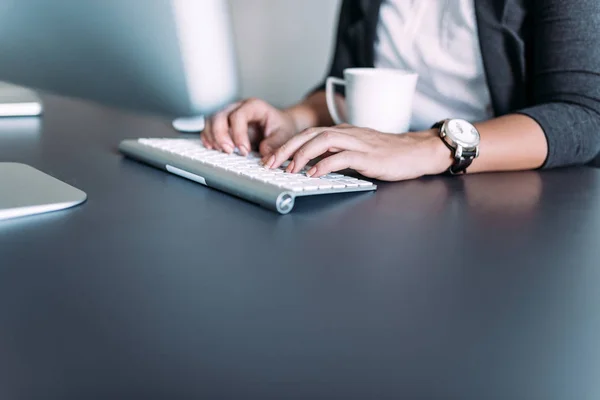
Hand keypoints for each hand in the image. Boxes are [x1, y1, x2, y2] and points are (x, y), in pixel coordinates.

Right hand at [201, 98, 296, 155]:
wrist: (280, 125)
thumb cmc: (281, 127)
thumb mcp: (284, 135)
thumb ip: (275, 144)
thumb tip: (264, 154)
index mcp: (254, 106)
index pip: (239, 115)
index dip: (238, 134)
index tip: (244, 151)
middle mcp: (239, 107)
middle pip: (220, 115)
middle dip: (221, 135)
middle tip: (228, 151)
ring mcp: (229, 114)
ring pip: (211, 120)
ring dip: (212, 136)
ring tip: (220, 150)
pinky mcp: (224, 123)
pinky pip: (209, 127)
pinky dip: (208, 137)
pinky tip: (212, 147)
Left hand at [262, 125, 452, 180]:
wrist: (417, 152)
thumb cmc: (388, 155)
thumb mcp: (357, 153)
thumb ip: (336, 157)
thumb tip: (312, 168)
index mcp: (343, 132)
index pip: (308, 134)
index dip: (287, 145)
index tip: (271, 159)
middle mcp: (347, 133)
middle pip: (310, 135)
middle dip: (286, 148)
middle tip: (269, 164)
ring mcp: (358, 143)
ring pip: (323, 141)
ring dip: (302, 154)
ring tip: (288, 168)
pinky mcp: (368, 156)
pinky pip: (342, 156)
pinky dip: (324, 164)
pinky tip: (313, 174)